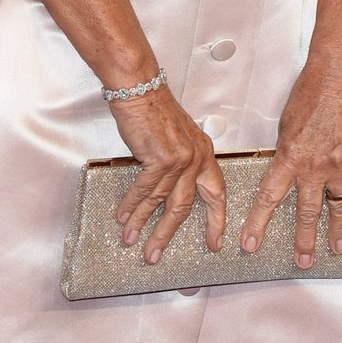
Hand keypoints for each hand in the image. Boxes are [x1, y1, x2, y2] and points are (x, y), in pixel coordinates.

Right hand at [109, 87, 225, 262]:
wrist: (141, 88)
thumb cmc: (155, 108)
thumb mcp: (180, 135)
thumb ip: (182, 160)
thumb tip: (172, 187)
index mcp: (204, 152)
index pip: (216, 192)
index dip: (216, 219)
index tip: (216, 241)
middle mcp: (196, 158)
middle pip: (185, 206)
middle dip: (168, 234)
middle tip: (158, 254)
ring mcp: (179, 159)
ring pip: (162, 203)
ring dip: (144, 224)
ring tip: (133, 240)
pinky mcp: (160, 158)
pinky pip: (144, 190)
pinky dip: (132, 206)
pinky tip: (124, 216)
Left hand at [240, 58, 341, 268]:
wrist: (339, 74)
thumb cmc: (310, 92)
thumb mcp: (286, 124)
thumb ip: (287, 152)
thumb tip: (285, 169)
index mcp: (290, 156)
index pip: (269, 198)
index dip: (258, 224)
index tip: (250, 244)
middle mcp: (315, 166)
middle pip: (307, 212)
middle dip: (304, 240)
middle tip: (302, 260)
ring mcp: (340, 164)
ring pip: (337, 206)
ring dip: (335, 231)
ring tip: (335, 250)